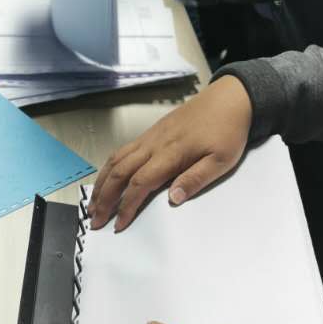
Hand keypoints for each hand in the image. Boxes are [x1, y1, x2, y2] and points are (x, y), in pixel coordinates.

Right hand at [89, 76, 251, 230]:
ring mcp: (150, 137)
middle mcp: (154, 144)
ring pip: (116, 160)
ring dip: (101, 183)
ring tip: (93, 203)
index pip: (140, 184)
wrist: (229, 98)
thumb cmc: (227, 130)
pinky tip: (106, 178)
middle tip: (95, 220)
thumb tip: (172, 199)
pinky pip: (122, 150)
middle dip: (104, 198)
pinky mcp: (151, 132)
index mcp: (171, 154)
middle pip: (119, 172)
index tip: (118, 225)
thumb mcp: (221, 160)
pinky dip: (109, 167)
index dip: (126, 206)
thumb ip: (195, 179)